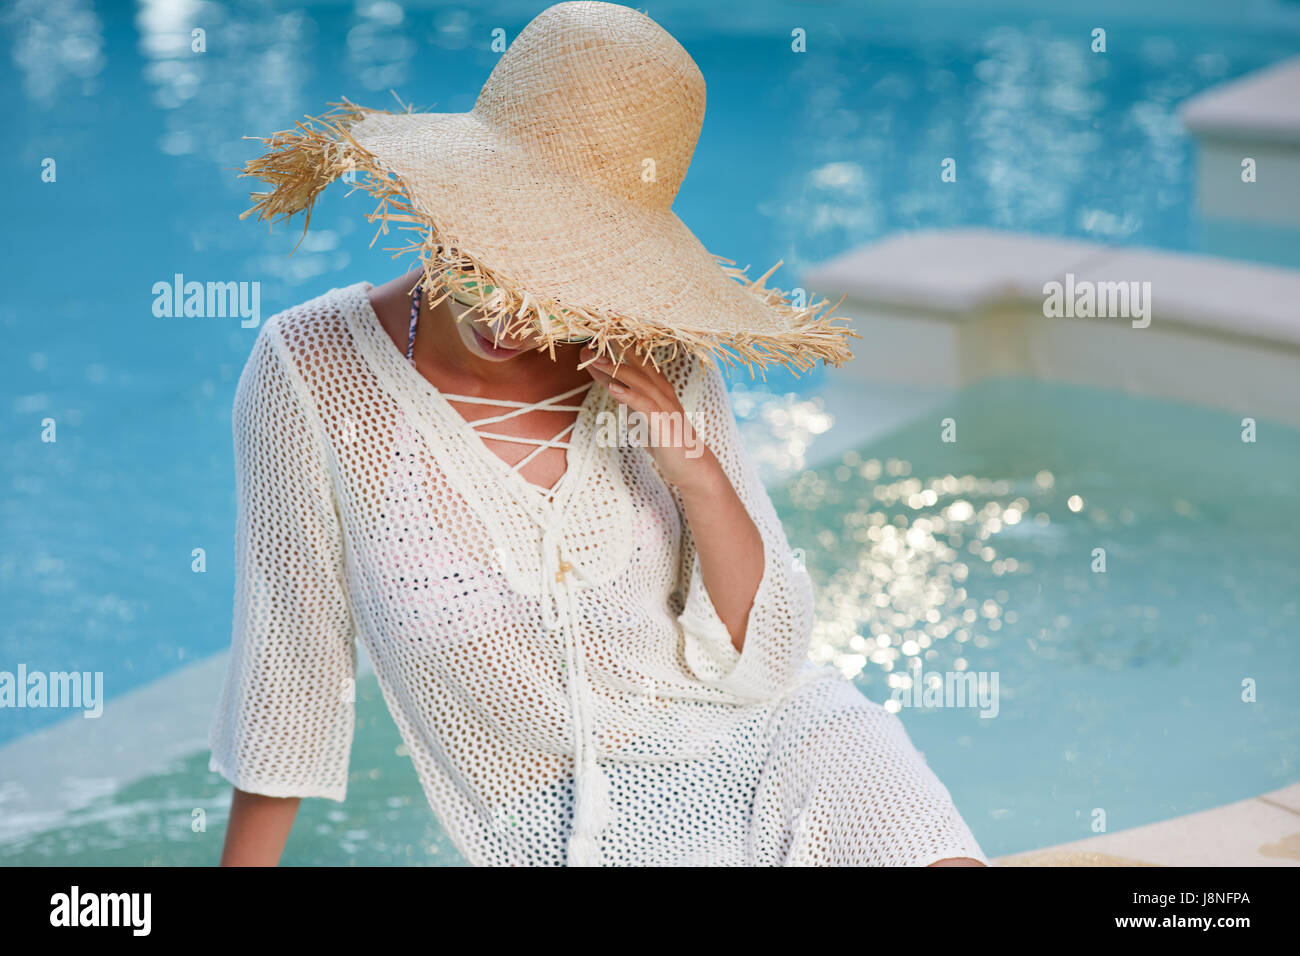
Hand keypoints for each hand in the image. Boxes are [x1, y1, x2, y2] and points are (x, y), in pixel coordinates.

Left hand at [581, 346, 719, 492]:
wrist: (689, 465)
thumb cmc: (664, 438)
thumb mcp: (640, 414)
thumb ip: (626, 397)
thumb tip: (608, 382)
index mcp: (657, 387)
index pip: (634, 363)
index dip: (612, 353)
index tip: (588, 345)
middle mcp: (663, 391)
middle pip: (636, 366)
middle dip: (611, 355)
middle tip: (586, 348)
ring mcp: (665, 405)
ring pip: (641, 381)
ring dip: (617, 370)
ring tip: (596, 361)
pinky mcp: (664, 422)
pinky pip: (646, 405)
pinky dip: (629, 395)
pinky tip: (613, 388)